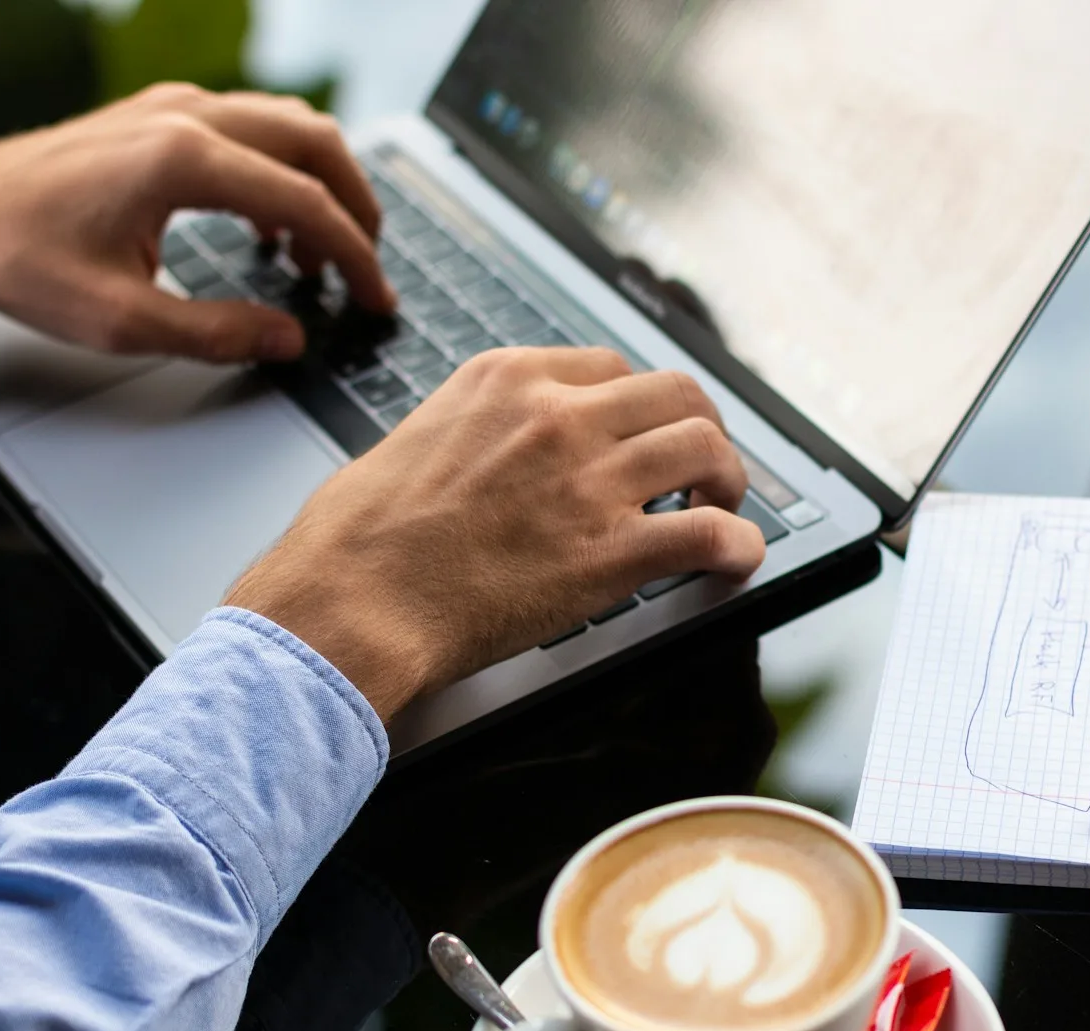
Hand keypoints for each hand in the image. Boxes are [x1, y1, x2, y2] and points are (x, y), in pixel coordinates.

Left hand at [0, 82, 394, 362]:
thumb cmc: (21, 259)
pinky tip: (272, 227)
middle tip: (366, 268)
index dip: (355, 256)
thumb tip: (289, 338)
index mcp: (182, 161)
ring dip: (321, 185)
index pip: (306, 200)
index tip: (374, 296)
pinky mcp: (161, 116)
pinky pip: (252, 129)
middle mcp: (187, 118)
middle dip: (357, 208)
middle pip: (315, 142)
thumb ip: (217, 333)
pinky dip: (282, 174)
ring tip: (319, 256)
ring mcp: (174, 108)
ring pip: (288, 126)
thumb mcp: (121, 320)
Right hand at [224, 348, 765, 717]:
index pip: (610, 368)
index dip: (639, 407)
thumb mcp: (415, 439)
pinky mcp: (610, 551)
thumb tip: (498, 454)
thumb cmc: (358, 539)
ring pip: (706, 448)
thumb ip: (476, 430)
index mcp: (508, 380)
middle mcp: (557, 415)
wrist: (351, 603)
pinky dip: (738, 546)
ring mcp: (590, 479)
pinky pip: (709, 532)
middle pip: (676, 393)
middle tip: (700, 467)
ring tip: (720, 508)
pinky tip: (735, 559)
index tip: (642, 435)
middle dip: (700, 428)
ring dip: (727, 480)